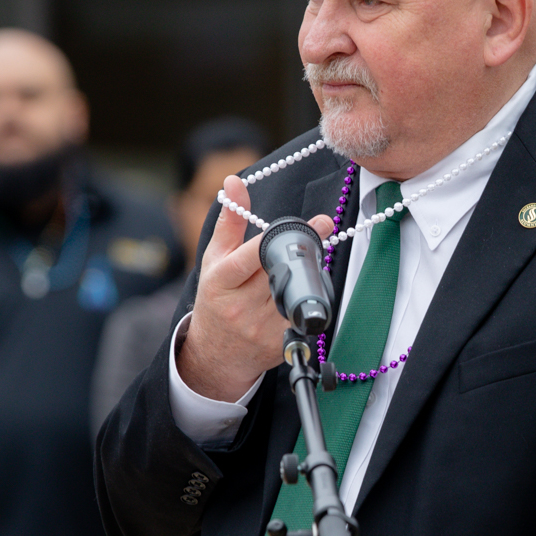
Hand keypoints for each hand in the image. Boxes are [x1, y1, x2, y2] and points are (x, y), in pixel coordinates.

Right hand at [175, 174, 333, 401]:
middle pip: (282, 271)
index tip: (316, 223)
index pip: (255, 255)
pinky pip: (303, 314)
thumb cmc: (216, 298)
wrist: (215, 354)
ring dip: (308, 275)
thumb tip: (234, 182)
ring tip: (305, 263)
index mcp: (222, 280)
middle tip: (321, 231)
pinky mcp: (278, 342)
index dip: (283, 238)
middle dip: (303, 252)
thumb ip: (230, 220)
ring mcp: (260, 327)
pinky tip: (302, 292)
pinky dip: (308, 299)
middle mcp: (240, 305)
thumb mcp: (214, 258)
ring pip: (297, 292)